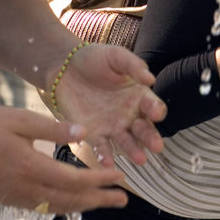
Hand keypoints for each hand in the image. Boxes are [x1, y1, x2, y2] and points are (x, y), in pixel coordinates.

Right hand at [0, 107, 128, 212]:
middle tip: (125, 199)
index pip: (75, 180)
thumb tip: (86, 132)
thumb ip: (54, 129)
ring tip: (105, 201)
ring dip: (84, 205)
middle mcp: (25, 188)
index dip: (101, 180)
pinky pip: (43, 207)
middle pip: (71, 200)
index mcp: (31, 167)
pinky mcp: (8, 198)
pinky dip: (64, 205)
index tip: (121, 177)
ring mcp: (15, 197)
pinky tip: (74, 200)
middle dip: (101, 200)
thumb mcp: (21, 120)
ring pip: (57, 207)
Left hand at [50, 43, 166, 165]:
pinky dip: (105, 156)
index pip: (153, 106)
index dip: (156, 110)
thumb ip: (133, 65)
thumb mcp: (116, 56)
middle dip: (151, 137)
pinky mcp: (93, 133)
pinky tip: (107, 163)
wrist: (63, 67)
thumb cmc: (93, 58)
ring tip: (140, 159)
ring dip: (133, 151)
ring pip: (126, 142)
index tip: (155, 113)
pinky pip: (101, 147)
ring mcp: (112, 126)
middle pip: (144, 129)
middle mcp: (129, 114)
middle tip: (157, 147)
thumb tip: (150, 79)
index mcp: (138, 95)